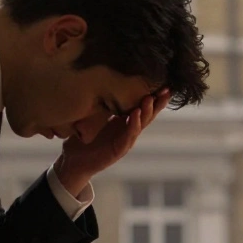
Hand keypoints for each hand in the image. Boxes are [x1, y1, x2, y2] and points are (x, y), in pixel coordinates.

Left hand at [55, 90, 170, 190]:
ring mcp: (126, 141)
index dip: (155, 96)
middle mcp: (129, 130)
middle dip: (158, 103)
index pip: (144, 107)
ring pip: (141, 124)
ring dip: (146, 111)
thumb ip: (106, 104)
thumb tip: (108, 80)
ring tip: (150, 98)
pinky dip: (133, 125)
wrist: (75, 161)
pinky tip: (135, 114)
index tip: (164, 83)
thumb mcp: (97, 117)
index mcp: (126, 121)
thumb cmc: (86, 138)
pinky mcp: (119, 150)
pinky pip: (128, 136)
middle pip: (148, 114)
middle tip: (166, 89)